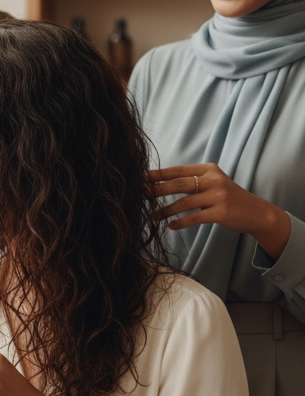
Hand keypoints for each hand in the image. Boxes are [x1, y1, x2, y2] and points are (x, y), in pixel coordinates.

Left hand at [148, 163, 290, 261]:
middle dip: (156, 190)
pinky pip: (194, 217)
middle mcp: (214, 180)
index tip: (140, 178)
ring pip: (184, 203)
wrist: (256, 212)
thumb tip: (158, 183)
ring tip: (152, 217)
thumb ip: (191, 181)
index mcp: (208, 170)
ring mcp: (219, 196)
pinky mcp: (221, 212)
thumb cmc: (226, 197)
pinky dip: (180, 222)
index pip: (178, 170)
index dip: (158, 174)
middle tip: (139, 195)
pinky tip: (171, 226)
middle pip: (178, 184)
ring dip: (165, 211)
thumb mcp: (212, 183)